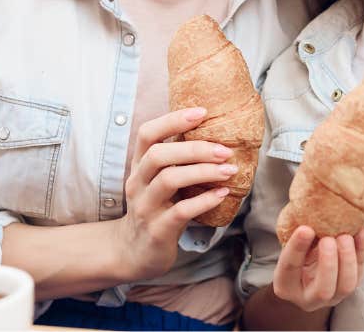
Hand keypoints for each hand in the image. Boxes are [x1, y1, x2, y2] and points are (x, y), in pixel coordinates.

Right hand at [109, 107, 237, 280]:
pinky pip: (181, 211)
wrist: (133, 252)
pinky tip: (223, 194)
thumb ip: (175, 160)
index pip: (147, 134)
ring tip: (229, 170)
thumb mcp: (157, 180)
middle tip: (225, 149)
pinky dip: (204, 200)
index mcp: (139, 166)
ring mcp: (145, 207)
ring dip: (203, 172)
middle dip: (194, 148)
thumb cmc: (155, 208)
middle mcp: (138, 183)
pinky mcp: (157, 230)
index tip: (202, 112)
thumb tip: (214, 135)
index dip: (172, 119)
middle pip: (159, 155)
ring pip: (169, 180)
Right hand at [271, 225, 363, 312]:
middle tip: (328, 238)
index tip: (305, 229)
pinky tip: (361, 230)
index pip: (290, 268)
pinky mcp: (351, 284)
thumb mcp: (290, 246)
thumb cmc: (295, 253)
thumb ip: (298, 236)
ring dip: (348, 258)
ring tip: (345, 236)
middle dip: (328, 263)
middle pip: (323, 290)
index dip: (298, 248)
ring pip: (346, 285)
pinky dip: (362, 249)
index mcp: (286, 285)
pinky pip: (360, 270)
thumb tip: (310, 211)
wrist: (308, 268)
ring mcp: (334, 295)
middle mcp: (310, 297)